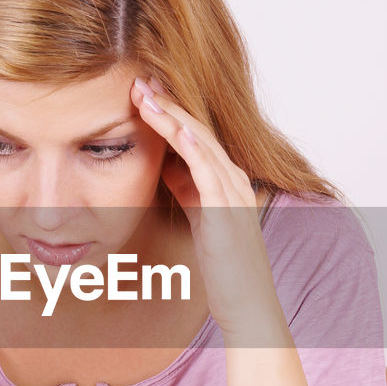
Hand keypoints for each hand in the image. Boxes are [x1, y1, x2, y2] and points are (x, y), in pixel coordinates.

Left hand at [130, 76, 284, 341]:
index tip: (141, 92)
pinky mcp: (228, 211)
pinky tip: (174, 127)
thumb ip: (187, 190)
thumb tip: (165, 166)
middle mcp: (232, 180)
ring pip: (201, 143)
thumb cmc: (224, 268)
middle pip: (197, 130)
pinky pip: (210, 171)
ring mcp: (233, 193)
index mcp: (224, 181)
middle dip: (167, 104)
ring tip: (147, 94)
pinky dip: (192, 146)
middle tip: (138, 80)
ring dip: (173, 116)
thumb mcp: (200, 218)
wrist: (248, 305)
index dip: (168, 112)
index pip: (194, 136)